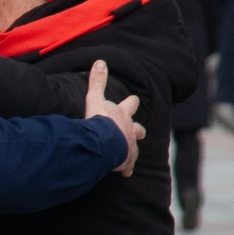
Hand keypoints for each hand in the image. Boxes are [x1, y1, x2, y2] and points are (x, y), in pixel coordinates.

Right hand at [85, 58, 142, 176]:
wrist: (104, 142)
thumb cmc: (99, 120)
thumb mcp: (95, 98)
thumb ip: (97, 81)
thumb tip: (100, 61)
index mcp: (122, 115)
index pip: (130, 105)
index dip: (131, 102)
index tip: (133, 101)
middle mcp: (129, 130)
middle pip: (138, 128)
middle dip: (137, 129)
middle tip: (137, 131)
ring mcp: (129, 146)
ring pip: (135, 148)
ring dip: (132, 150)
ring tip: (130, 154)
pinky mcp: (126, 161)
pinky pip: (128, 167)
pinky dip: (126, 169)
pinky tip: (125, 174)